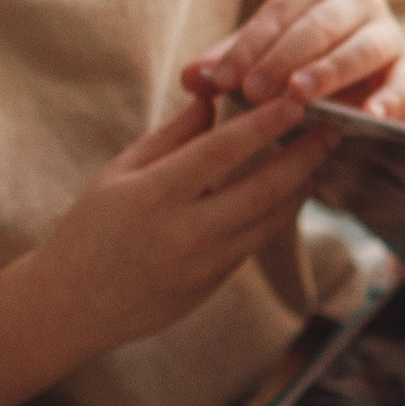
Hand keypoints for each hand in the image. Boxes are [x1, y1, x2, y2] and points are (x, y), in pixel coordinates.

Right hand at [17, 93, 334, 363]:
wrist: (70, 308)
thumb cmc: (88, 230)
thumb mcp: (118, 173)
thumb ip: (172, 137)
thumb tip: (214, 98)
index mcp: (153, 197)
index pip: (222, 152)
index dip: (265, 124)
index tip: (297, 99)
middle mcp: (184, 234)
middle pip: (263, 189)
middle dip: (305, 156)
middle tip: (334, 128)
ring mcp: (203, 266)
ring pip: (270, 220)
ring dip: (301, 186)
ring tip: (320, 156)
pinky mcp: (214, 286)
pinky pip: (255, 242)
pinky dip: (278, 213)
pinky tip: (293, 189)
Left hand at [184, 0, 404, 121]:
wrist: (363, 104)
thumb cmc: (305, 73)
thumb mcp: (264, 65)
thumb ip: (229, 67)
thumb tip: (189, 77)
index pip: (279, 12)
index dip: (248, 45)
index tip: (221, 79)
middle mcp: (359, 2)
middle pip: (319, 24)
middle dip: (282, 57)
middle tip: (252, 91)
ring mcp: (389, 35)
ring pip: (361, 47)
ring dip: (329, 70)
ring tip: (298, 95)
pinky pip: (403, 81)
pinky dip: (389, 97)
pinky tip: (371, 115)